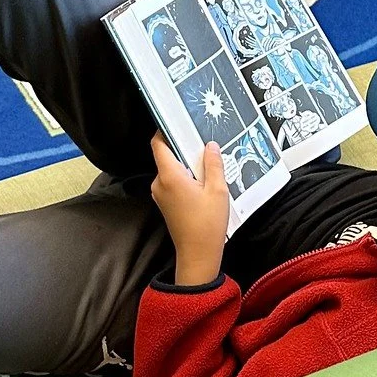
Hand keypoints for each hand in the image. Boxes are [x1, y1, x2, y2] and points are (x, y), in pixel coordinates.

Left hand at [151, 135, 228, 285]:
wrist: (198, 255)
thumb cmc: (207, 225)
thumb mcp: (217, 190)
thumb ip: (213, 164)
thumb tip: (210, 146)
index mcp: (169, 176)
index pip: (158, 144)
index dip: (165, 130)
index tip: (177, 122)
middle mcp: (160, 184)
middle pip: (167, 155)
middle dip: (184, 149)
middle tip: (204, 146)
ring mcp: (161, 194)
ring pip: (172, 169)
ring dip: (188, 166)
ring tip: (208, 168)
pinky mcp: (166, 203)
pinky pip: (173, 182)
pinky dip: (186, 178)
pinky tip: (204, 184)